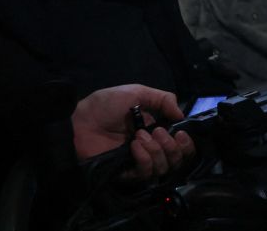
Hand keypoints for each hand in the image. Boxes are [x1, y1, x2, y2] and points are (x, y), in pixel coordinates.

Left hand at [72, 84, 194, 178]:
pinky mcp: (124, 173)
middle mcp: (150, 148)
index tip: (180, 133)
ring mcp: (137, 161)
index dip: (186, 144)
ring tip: (139, 137)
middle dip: (172, 147)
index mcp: (156, 130)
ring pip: (162, 168)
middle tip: (157, 133)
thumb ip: (164, 99)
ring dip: (156, 151)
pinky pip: (144, 174)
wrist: (80, 120)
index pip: (181, 146)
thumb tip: (182, 116)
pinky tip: (134, 146)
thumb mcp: (138, 92)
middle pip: (175, 160)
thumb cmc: (107, 104)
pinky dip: (144, 159)